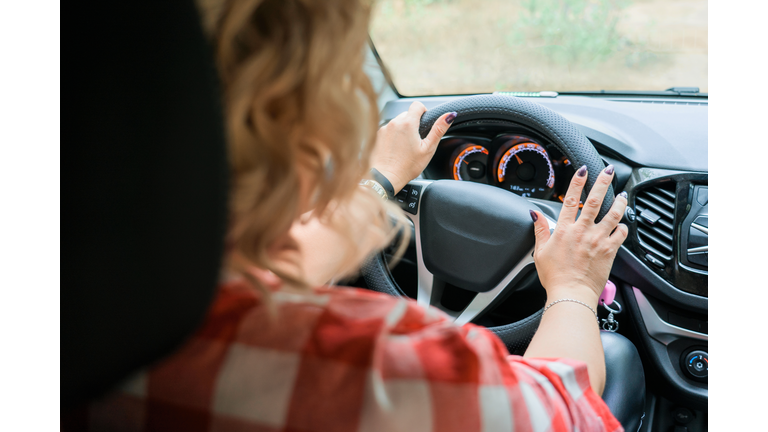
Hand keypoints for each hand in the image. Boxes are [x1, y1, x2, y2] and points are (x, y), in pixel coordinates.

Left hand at [371, 101, 455, 192]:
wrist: (385, 177)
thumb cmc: (407, 166)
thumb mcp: (428, 149)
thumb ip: (438, 130)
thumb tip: (449, 115)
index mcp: (407, 123)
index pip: (417, 105)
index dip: (423, 111)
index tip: (424, 123)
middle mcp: (394, 123)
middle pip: (407, 114)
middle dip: (413, 123)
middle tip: (416, 140)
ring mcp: (384, 128)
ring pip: (397, 122)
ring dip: (403, 129)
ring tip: (406, 146)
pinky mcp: (378, 135)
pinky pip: (389, 129)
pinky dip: (394, 135)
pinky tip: (396, 148)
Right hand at [529, 165, 627, 303]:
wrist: (571, 294)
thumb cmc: (555, 276)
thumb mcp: (540, 252)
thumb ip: (540, 230)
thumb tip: (535, 214)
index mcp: (564, 230)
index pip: (571, 200)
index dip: (577, 182)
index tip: (582, 170)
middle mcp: (582, 231)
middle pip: (595, 200)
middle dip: (602, 182)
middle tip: (608, 171)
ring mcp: (598, 240)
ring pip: (613, 214)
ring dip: (619, 201)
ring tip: (622, 194)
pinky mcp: (610, 250)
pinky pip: (621, 233)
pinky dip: (623, 226)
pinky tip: (623, 224)